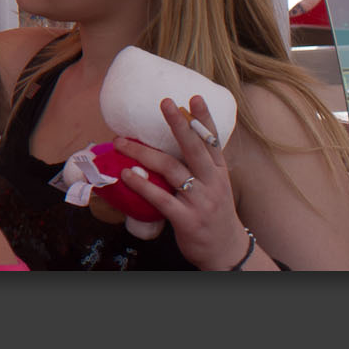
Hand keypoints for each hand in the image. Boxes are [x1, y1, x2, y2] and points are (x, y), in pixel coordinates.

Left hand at [113, 96, 255, 269]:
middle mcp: (213, 183)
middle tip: (164, 103)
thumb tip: (172, 141)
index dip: (204, 119)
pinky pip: (161, 199)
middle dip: (179, 125)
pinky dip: (142, 186)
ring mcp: (201, 201)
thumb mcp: (214, 186)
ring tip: (121, 143)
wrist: (226, 252)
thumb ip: (198, 166)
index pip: (212, 141)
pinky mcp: (187, 219)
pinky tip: (126, 175)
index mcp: (218, 172)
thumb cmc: (213, 213)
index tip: (194, 97)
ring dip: (144, 154)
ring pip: (172, 170)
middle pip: (194, 149)